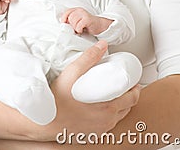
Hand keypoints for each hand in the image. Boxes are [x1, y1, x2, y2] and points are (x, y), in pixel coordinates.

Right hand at [0, 41, 140, 148]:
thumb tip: (102, 45)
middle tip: (126, 84)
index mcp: (107, 108)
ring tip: (115, 92)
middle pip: (128, 108)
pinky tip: (104, 106)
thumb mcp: (71, 73)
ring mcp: (100, 130)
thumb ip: (88, 58)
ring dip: (122, 105)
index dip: (136, 88)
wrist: (43, 121)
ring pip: (119, 117)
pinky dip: (112, 114)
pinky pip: (109, 124)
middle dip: (131, 95)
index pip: (132, 98)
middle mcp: (106, 122)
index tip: (133, 80)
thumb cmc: (57, 100)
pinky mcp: (92, 134)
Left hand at [61, 7, 112, 34]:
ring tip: (79, 30)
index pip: (66, 12)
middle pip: (69, 17)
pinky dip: (79, 30)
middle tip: (75, 29)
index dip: (64, 19)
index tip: (65, 25)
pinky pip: (78, 25)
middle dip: (71, 25)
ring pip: (73, 21)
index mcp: (76, 10)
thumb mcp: (78, 21)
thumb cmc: (88, 25)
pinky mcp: (87, 19)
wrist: (100, 26)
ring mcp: (84, 14)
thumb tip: (63, 26)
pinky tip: (82, 30)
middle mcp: (80, 10)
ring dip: (75, 28)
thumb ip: (71, 21)